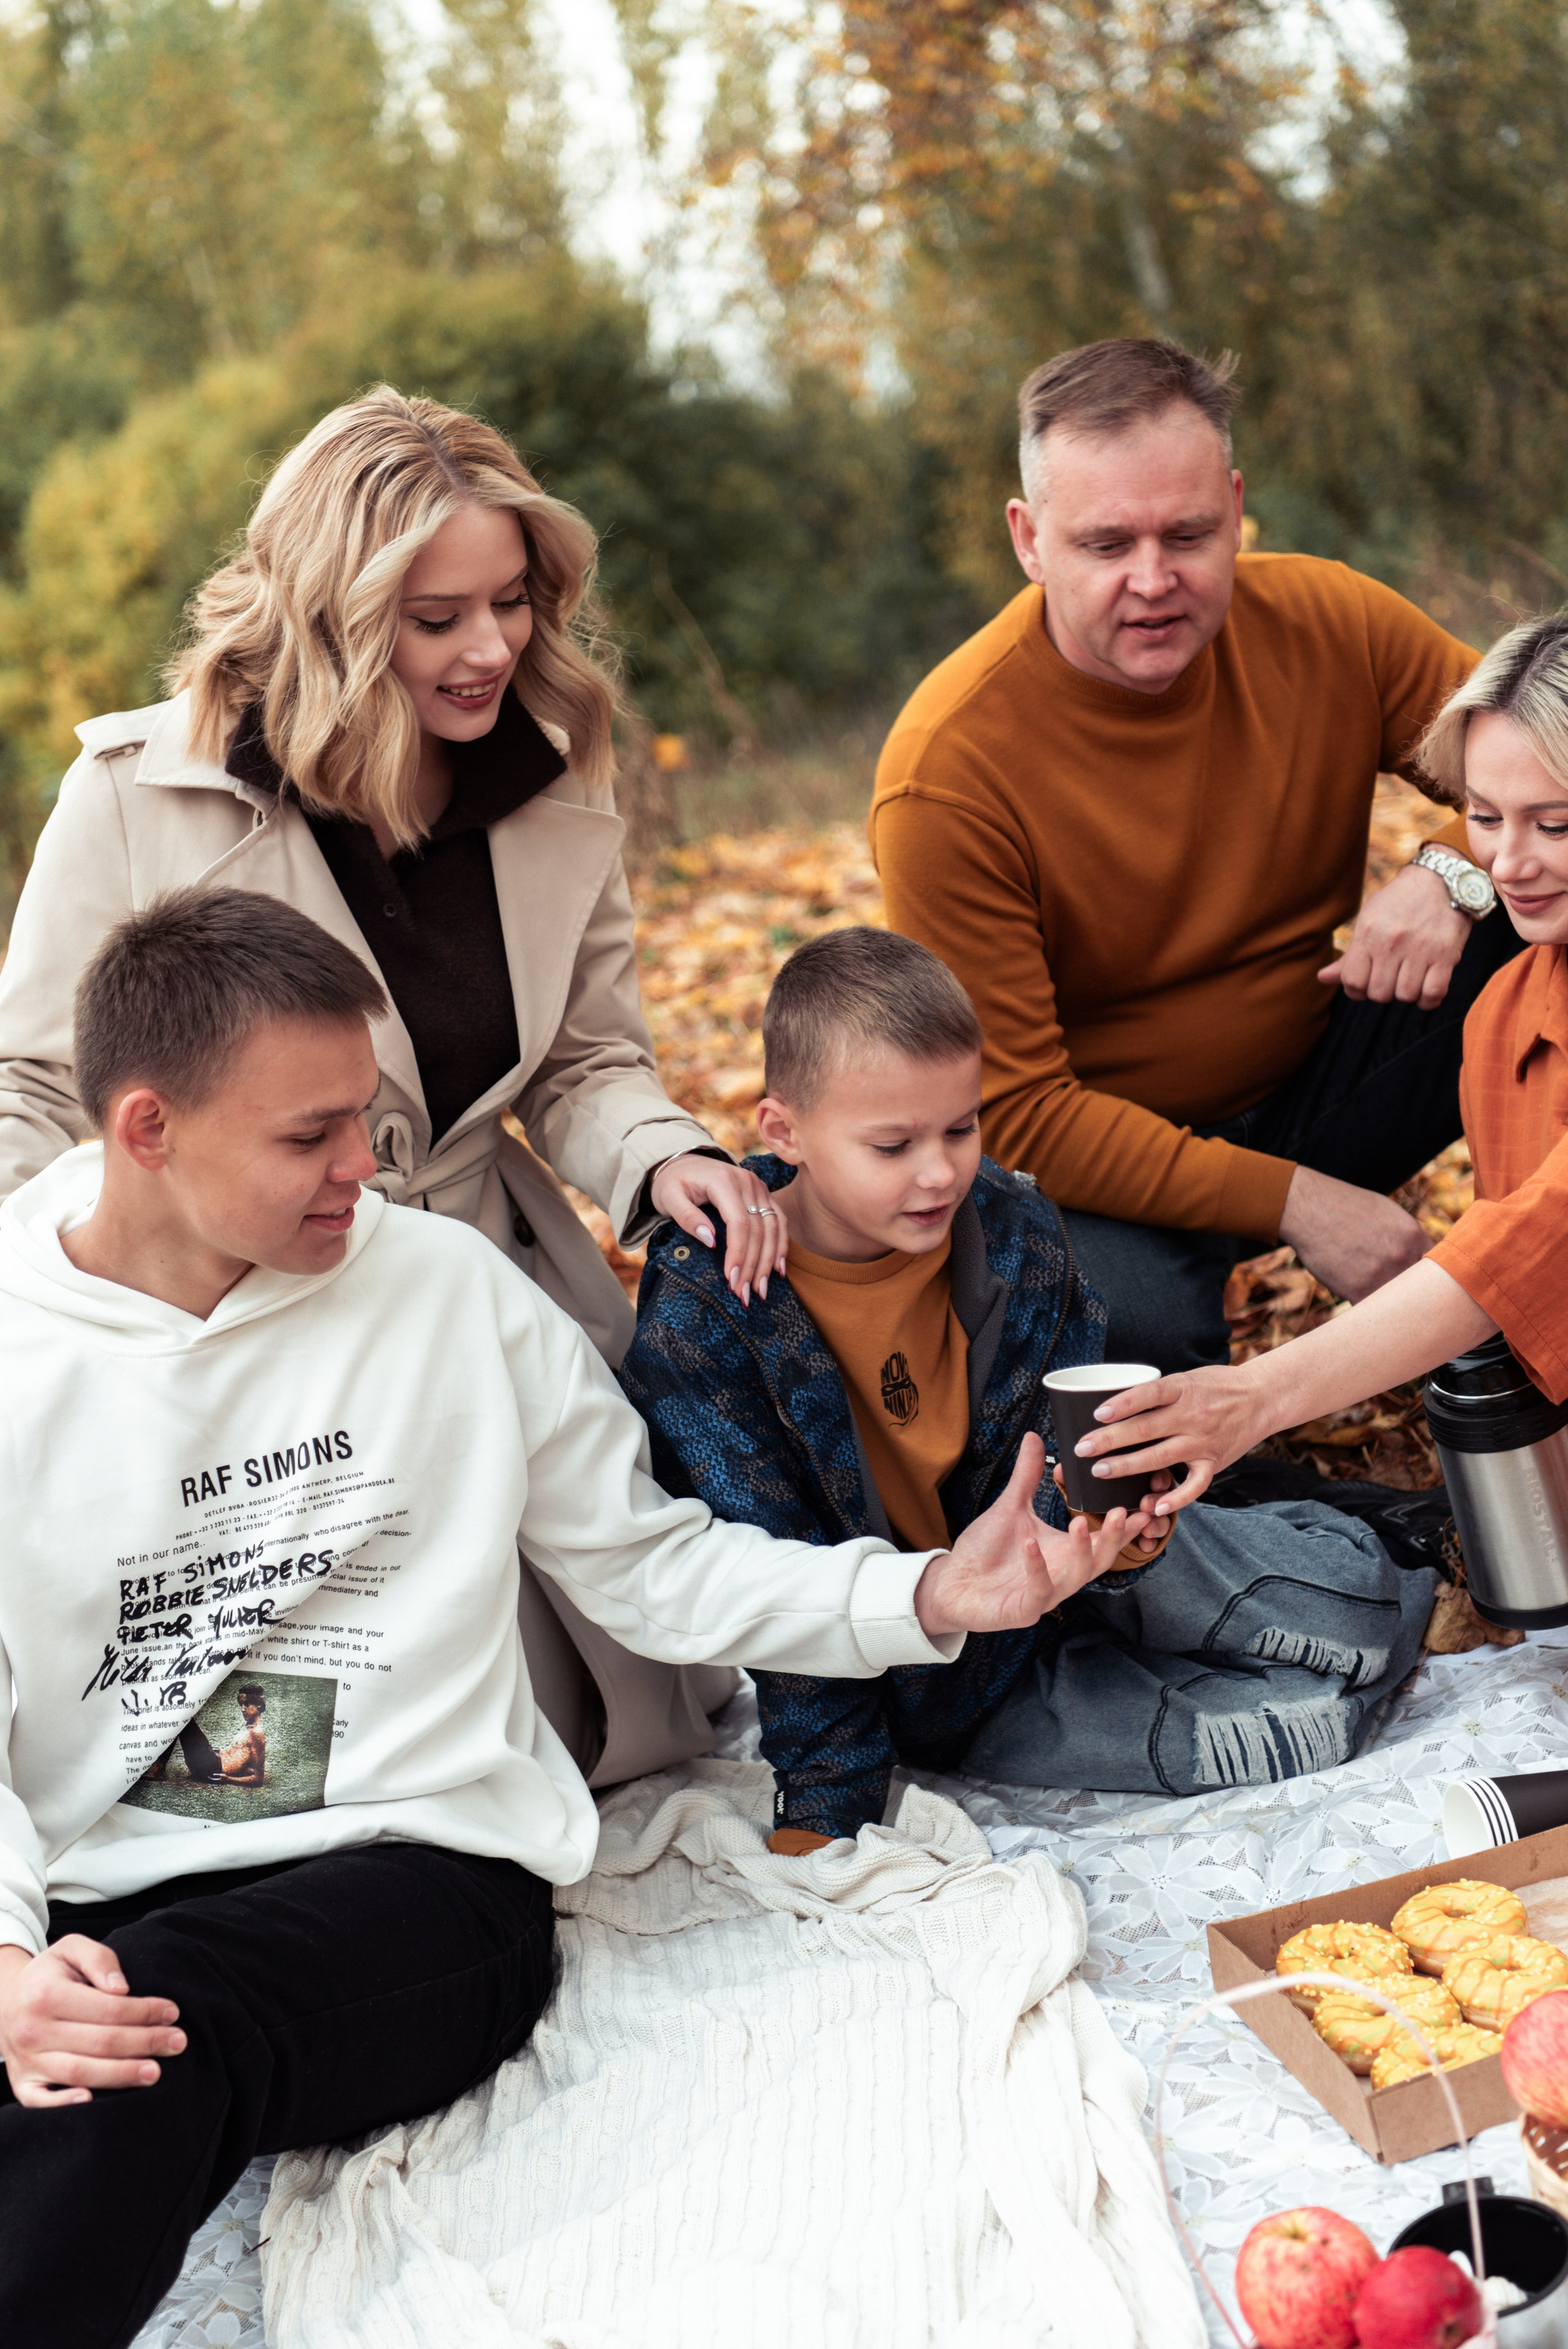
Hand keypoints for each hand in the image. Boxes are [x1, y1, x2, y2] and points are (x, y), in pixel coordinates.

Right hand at [0, 1936, 184, 2106]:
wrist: (8, 2000)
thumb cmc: (50, 1974)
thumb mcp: (71, 1949)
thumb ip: (99, 1960)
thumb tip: (122, 1988)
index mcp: (46, 1994)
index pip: (107, 2009)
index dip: (144, 2012)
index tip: (173, 2012)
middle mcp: (32, 2030)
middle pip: (100, 2043)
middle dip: (145, 2043)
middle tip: (178, 2042)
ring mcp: (26, 2061)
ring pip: (80, 2072)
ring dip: (121, 2075)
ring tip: (155, 2072)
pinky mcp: (22, 2083)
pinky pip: (40, 2102)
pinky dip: (64, 2104)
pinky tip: (93, 2102)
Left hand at [649, 1154, 786, 1304]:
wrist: (683, 1162)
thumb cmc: (673, 1182)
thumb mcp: (669, 1197)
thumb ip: (687, 1217)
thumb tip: (710, 1240)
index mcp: (723, 1181)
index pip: (739, 1222)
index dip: (738, 1253)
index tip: (732, 1279)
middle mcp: (747, 1182)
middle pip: (758, 1229)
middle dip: (753, 1265)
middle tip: (744, 1294)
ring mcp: (759, 1187)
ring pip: (773, 1227)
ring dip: (769, 1261)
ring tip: (761, 1289)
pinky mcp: (763, 1195)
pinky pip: (778, 1221)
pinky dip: (780, 1245)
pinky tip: (778, 1269)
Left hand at [914, 1432, 1155, 1635]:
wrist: (953, 1582)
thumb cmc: (985, 1550)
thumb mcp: (1011, 1508)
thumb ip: (1027, 1477)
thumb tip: (1034, 1437)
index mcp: (1064, 1553)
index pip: (1102, 1540)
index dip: (1123, 1527)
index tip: (1142, 1506)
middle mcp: (1061, 1575)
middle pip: (1099, 1560)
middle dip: (1112, 1538)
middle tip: (1121, 1513)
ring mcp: (1045, 1595)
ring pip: (1076, 1578)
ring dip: (1081, 1551)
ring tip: (1079, 1524)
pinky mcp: (1024, 1609)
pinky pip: (1038, 1590)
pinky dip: (1036, 1566)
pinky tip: (1031, 1543)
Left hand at [1074, 1364, 1273, 1513]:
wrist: (1262, 1398)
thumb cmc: (1216, 1385)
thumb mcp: (1187, 1378)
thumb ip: (1157, 1391)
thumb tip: (1111, 1400)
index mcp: (1183, 1388)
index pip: (1150, 1394)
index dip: (1123, 1403)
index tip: (1097, 1413)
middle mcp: (1194, 1415)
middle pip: (1147, 1429)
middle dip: (1111, 1440)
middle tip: (1082, 1448)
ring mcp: (1204, 1441)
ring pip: (1161, 1457)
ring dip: (1128, 1466)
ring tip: (1100, 1471)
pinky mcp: (1214, 1462)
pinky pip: (1194, 1485)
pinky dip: (1176, 1498)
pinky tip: (1154, 1505)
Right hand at [1279, 1164, 1428, 1301]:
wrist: (1309, 1209)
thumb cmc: (1346, 1209)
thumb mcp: (1388, 1213)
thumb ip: (1409, 1239)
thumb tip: (1423, 1261)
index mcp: (1413, 1235)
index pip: (1439, 1269)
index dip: (1433, 1281)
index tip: (1426, 1290)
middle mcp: (1403, 1255)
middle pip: (1422, 1291)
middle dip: (1415, 1298)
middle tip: (1407, 1303)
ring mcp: (1381, 1274)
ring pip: (1398, 1304)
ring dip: (1392, 1307)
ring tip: (1382, 1304)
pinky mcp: (1358, 1290)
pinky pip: (1373, 1311)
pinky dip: (1370, 1312)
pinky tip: (1364, 1305)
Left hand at [1318, 860, 1469, 1007]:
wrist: (1439, 879)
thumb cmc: (1397, 904)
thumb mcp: (1368, 921)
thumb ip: (1349, 956)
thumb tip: (1322, 978)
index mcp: (1368, 934)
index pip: (1352, 981)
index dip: (1356, 990)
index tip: (1365, 984)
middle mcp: (1392, 942)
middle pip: (1379, 993)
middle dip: (1382, 992)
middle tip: (1390, 978)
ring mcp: (1420, 949)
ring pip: (1405, 995)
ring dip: (1406, 994)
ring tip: (1409, 979)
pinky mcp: (1446, 954)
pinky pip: (1433, 993)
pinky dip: (1428, 1000)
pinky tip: (1425, 989)